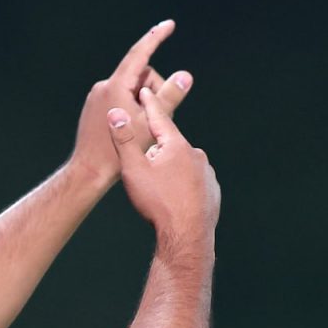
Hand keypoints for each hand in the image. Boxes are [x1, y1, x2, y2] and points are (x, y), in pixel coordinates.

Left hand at [68, 20, 192, 184]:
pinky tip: (132, 130)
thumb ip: (169, 97)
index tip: (169, 24)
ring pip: (131, 89)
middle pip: (140, 77)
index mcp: (115, 86)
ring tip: (142, 128)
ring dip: (144, 102)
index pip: (139, 54)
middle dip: (154, 91)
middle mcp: (103, 87)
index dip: (156, 38)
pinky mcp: (95, 108)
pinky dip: (133, 108)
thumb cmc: (120, 152)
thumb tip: (185, 75)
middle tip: (156, 118)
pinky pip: (120, 98)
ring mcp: (97, 97)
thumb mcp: (151, 123)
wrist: (89, 172)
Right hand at [108, 88, 219, 248]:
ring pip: (182, 165)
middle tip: (143, 169)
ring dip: (170, 170)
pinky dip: (182, 185)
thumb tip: (116, 112)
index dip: (150, 105)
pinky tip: (174, 198)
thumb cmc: (158, 202)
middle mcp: (195, 155)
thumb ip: (124, 140)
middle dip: (156, 151)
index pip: (160, 119)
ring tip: (158, 190)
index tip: (145, 91)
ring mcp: (206, 173)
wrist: (186, 236)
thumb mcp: (133, 170)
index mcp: (176, 146)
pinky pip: (193, 181)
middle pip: (170, 145)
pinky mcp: (212, 190)